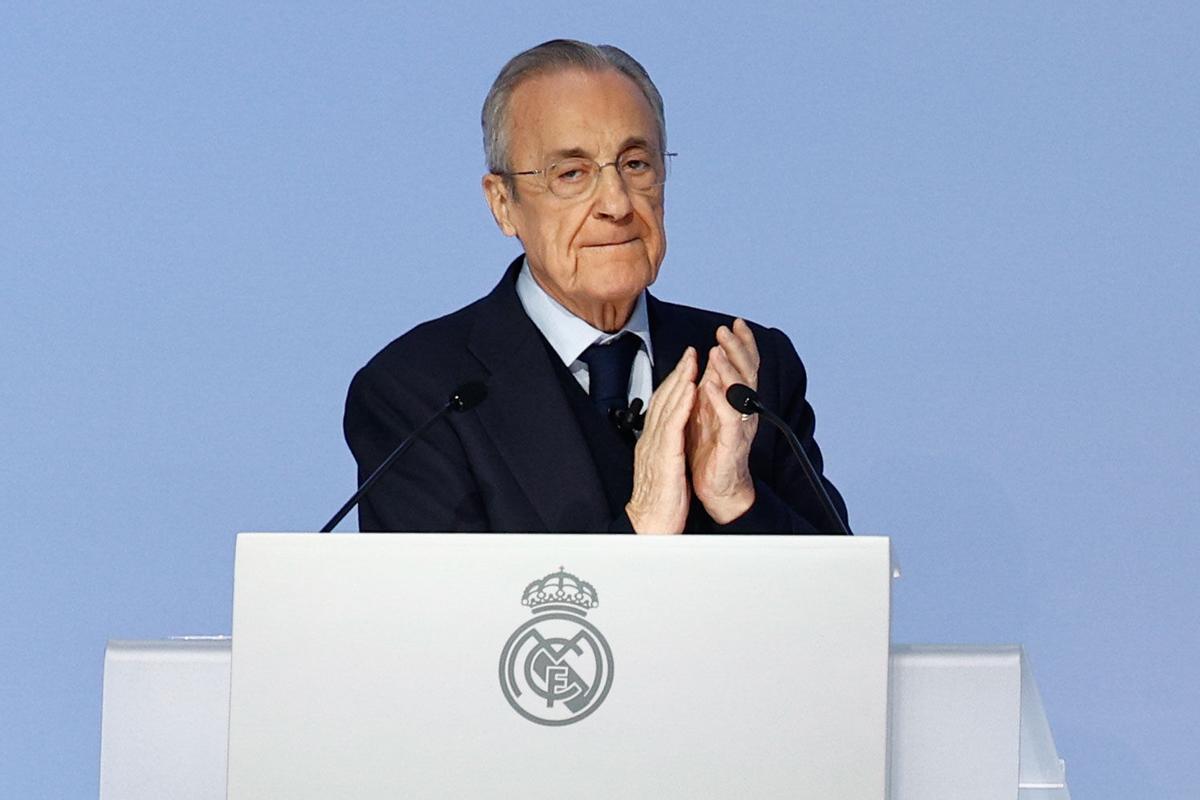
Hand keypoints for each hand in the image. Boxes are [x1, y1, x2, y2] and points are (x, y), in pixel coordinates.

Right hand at [627, 347, 697, 533]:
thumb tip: (673, 439)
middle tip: (690, 353)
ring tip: (692, 361)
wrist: (650, 526)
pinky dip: (682, 404)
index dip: (675, 385)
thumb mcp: (664, 470)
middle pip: (664, 400)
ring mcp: (655, 446)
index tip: (686, 367)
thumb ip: (667, 451)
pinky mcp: (663, 456)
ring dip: (680, 381)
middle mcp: (651, 440)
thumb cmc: (660, 503)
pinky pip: (673, 424)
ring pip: (667, 406)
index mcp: (652, 443)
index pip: (663, 407)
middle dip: (678, 374)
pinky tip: (690, 389)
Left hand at [687, 319, 759, 523]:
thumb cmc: (711, 451)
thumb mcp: (709, 410)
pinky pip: (730, 418)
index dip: (743, 344)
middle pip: (748, 373)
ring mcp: (741, 426)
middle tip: (724, 331)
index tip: (735, 323)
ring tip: (717, 351)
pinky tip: (710, 386)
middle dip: (737, 349)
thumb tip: (710, 358)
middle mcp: (745, 411)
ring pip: (741, 392)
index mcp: (738, 402)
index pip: (746, 366)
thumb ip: (712, 386)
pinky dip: (720, 400)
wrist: (717, 489)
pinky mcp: (732, 443)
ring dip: (729, 369)